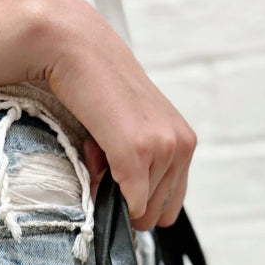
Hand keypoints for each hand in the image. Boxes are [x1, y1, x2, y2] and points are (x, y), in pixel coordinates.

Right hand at [36, 0, 195, 230]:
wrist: (79, 49)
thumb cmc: (100, 91)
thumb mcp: (133, 130)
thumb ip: (143, 168)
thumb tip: (132, 213)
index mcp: (184, 143)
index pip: (170, 207)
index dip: (138, 202)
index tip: (116, 170)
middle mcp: (181, 146)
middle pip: (155, 215)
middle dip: (124, 197)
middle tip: (104, 156)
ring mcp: (163, 148)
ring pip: (139, 210)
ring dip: (109, 188)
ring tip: (97, 144)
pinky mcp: (138, 151)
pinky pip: (130, 202)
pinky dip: (106, 193)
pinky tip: (93, 150)